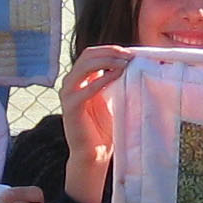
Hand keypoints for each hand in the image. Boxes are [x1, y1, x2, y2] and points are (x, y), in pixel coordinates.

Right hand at [58, 45, 131, 202]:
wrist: (94, 153)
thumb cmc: (105, 128)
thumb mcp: (113, 97)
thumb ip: (117, 80)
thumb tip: (135, 62)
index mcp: (81, 79)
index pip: (92, 53)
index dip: (110, 49)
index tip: (130, 52)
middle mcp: (71, 83)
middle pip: (87, 55)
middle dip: (109, 52)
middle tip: (129, 55)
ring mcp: (68, 93)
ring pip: (84, 66)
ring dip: (106, 61)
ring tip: (125, 63)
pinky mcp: (70, 107)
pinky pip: (85, 88)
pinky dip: (101, 79)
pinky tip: (117, 76)